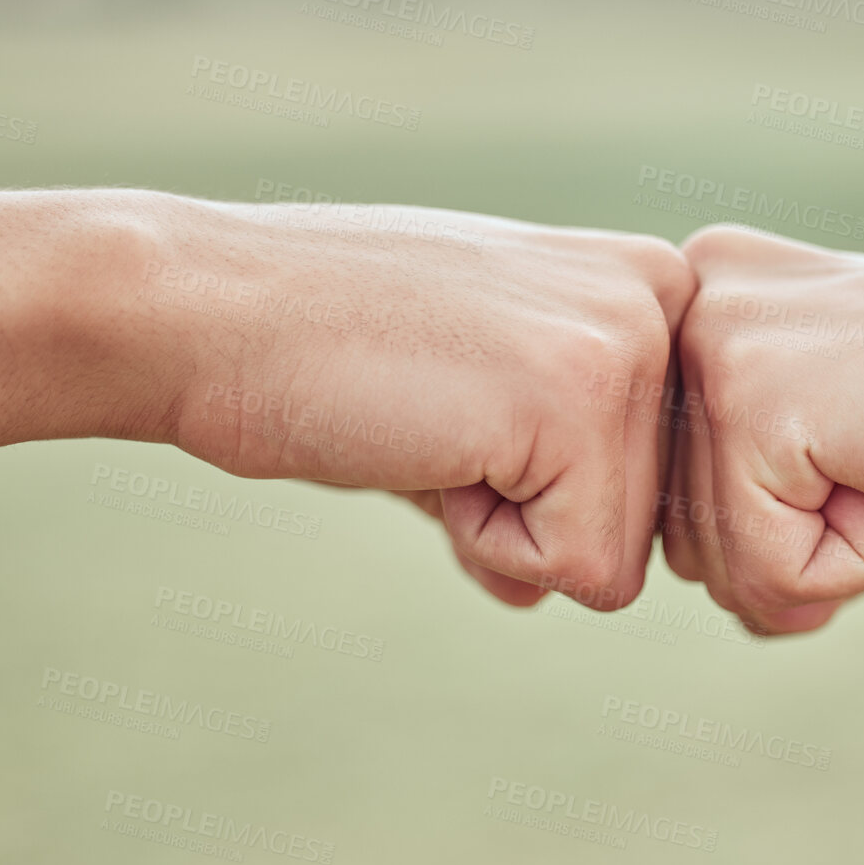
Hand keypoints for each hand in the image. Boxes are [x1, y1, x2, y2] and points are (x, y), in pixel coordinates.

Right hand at [146, 196, 694, 609]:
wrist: (202, 311)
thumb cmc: (324, 353)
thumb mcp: (474, 396)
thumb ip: (545, 478)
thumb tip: (574, 583)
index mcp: (646, 280)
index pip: (652, 473)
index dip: (540, 481)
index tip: (452, 394)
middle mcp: (661, 296)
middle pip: (647, 519)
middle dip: (526, 509)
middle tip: (432, 409)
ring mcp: (629, 343)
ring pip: (618, 554)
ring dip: (502, 525)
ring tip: (428, 418)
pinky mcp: (583, 401)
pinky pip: (581, 570)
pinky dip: (483, 543)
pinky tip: (425, 441)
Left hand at [662, 225, 863, 633]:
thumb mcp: (845, 482)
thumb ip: (749, 512)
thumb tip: (685, 575)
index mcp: (715, 302)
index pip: (682, 499)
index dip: (795, 526)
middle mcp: (697, 299)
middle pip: (683, 538)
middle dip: (803, 548)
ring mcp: (719, 341)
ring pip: (717, 565)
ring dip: (832, 557)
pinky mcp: (754, 398)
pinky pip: (764, 573)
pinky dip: (854, 566)